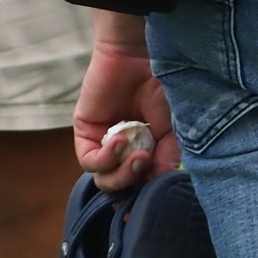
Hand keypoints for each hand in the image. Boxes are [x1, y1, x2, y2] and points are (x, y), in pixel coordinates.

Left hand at [74, 37, 177, 190]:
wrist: (140, 54)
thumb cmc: (163, 84)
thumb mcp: (173, 125)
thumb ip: (168, 154)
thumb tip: (162, 181)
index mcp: (146, 148)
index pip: (141, 182)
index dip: (145, 194)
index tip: (153, 203)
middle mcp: (123, 149)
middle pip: (121, 185)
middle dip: (133, 183)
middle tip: (147, 165)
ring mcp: (103, 142)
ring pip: (104, 179)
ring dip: (121, 174)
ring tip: (138, 156)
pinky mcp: (85, 133)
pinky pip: (89, 161)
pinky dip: (106, 157)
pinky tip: (120, 142)